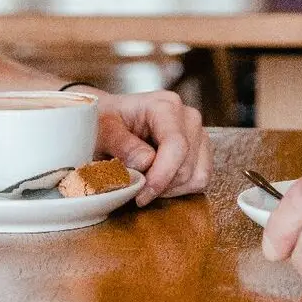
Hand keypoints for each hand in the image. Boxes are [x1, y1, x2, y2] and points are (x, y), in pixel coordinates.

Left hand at [89, 89, 210, 205]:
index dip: (161, 175)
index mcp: (164, 105)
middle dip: (160, 184)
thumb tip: (146, 162)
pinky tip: (157, 182)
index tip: (141, 195)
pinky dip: (178, 189)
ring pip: (195, 176)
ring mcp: (197, 134)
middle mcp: (187, 117)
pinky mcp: (200, 151)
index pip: (176, 145)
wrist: (107, 120)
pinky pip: (199, 180)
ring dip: (169, 189)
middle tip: (134, 186)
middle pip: (186, 166)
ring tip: (145, 182)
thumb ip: (121, 144)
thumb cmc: (103, 121)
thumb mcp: (101, 130)